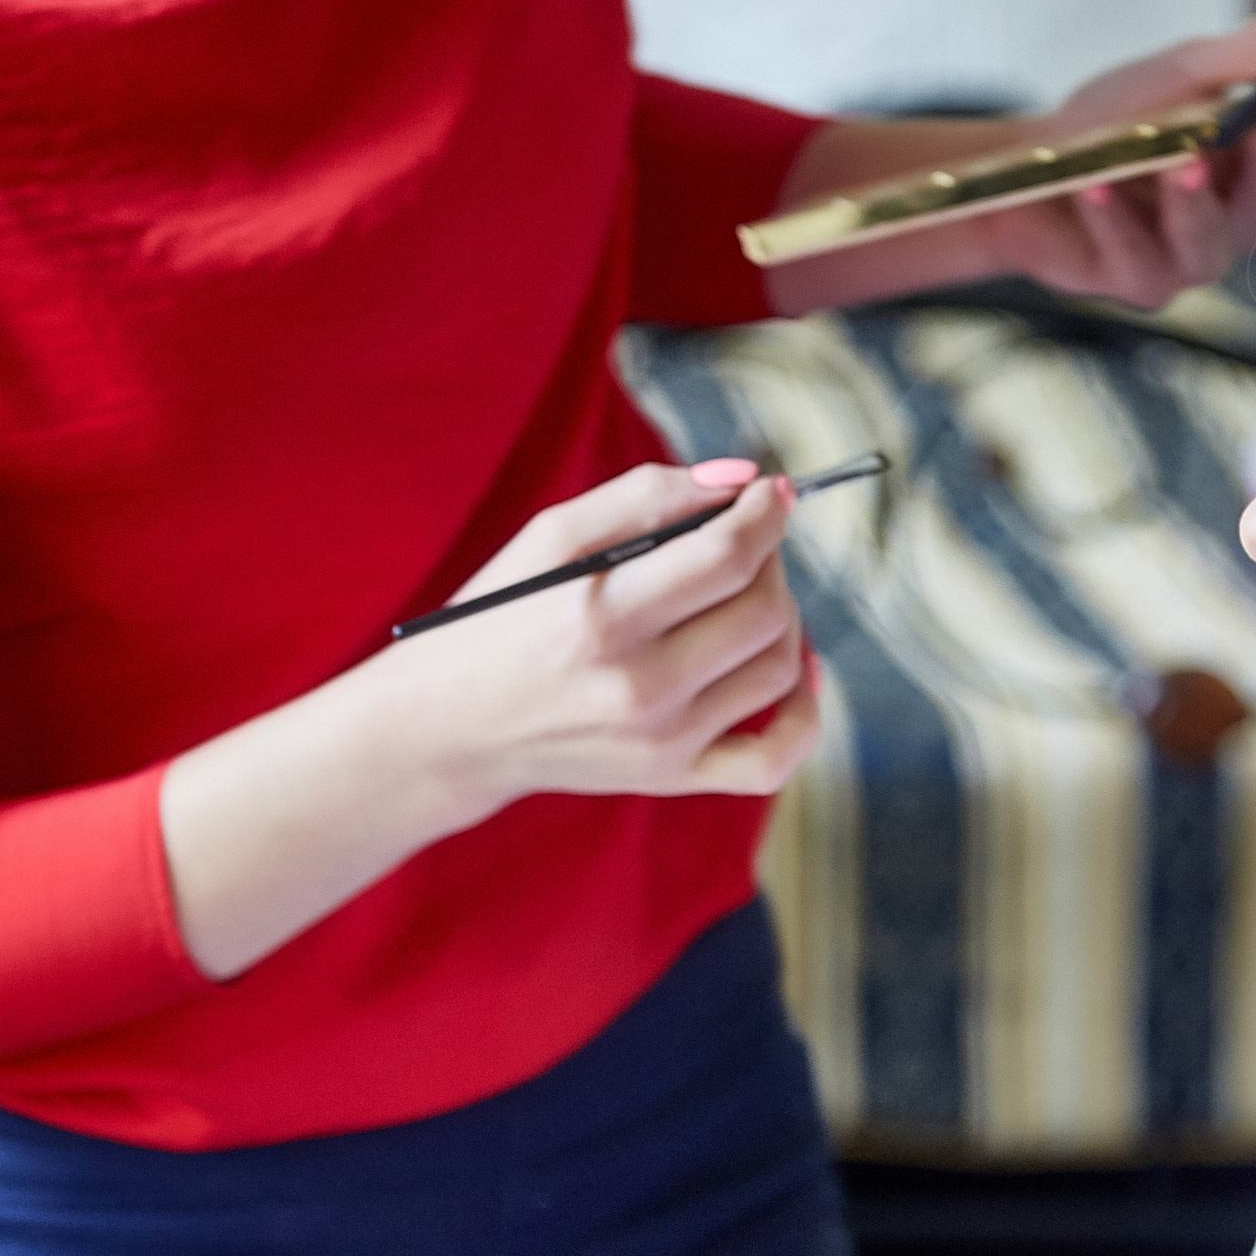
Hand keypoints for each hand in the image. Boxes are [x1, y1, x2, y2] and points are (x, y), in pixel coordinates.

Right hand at [160, 459, 819, 978]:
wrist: (449, 729)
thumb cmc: (501, 621)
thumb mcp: (550, 539)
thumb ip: (646, 495)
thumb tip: (743, 477)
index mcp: (600, 615)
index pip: (728, 556)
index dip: (765, 514)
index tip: (773, 494)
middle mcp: (638, 686)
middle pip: (763, 608)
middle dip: (770, 560)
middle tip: (745, 542)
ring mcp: (662, 741)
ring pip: (780, 666)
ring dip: (784, 615)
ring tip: (749, 594)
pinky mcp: (674, 778)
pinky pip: (776, 757)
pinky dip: (805, 710)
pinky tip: (795, 668)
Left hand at [976, 0, 1255, 309]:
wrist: (1029, 165)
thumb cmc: (1113, 124)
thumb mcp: (1182, 74)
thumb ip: (1252, 52)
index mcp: (1250, 167)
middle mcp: (1228, 220)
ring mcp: (1183, 259)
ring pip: (1205, 245)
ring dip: (1195, 204)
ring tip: (1184, 164)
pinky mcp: (1134, 283)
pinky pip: (1135, 260)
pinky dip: (1117, 221)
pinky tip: (1099, 186)